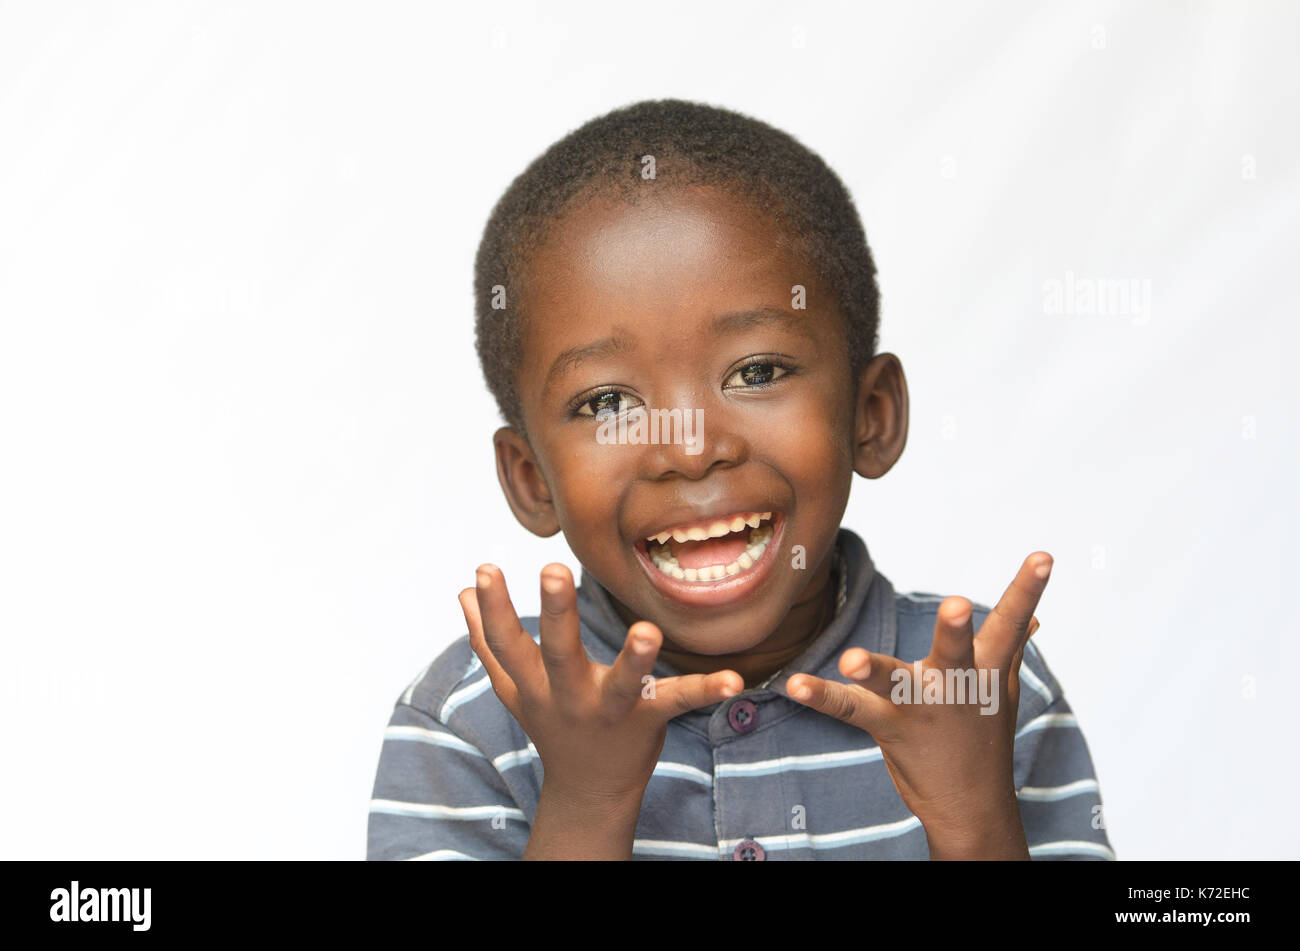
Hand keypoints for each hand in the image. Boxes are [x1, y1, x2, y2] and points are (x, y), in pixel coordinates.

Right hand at [459, 563, 743, 808]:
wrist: (588, 791)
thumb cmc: (553, 724)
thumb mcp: (514, 687)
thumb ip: (487, 640)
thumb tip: (462, 593)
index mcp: (534, 683)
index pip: (506, 642)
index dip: (495, 607)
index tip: (486, 568)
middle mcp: (568, 695)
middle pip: (558, 653)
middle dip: (556, 613)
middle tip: (553, 570)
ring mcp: (609, 709)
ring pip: (622, 683)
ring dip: (634, 659)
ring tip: (646, 631)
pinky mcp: (649, 719)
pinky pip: (679, 701)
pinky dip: (707, 691)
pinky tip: (733, 680)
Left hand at [785, 552, 1050, 856]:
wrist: (971, 805)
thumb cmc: (984, 736)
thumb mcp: (1002, 690)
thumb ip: (1013, 646)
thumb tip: (1037, 618)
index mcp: (985, 668)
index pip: (1010, 624)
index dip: (1027, 589)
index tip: (1043, 556)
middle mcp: (955, 685)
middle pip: (955, 651)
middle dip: (956, 629)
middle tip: (957, 604)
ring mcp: (921, 708)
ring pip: (895, 683)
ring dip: (873, 670)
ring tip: (851, 659)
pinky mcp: (888, 727)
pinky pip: (848, 709)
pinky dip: (820, 696)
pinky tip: (794, 684)